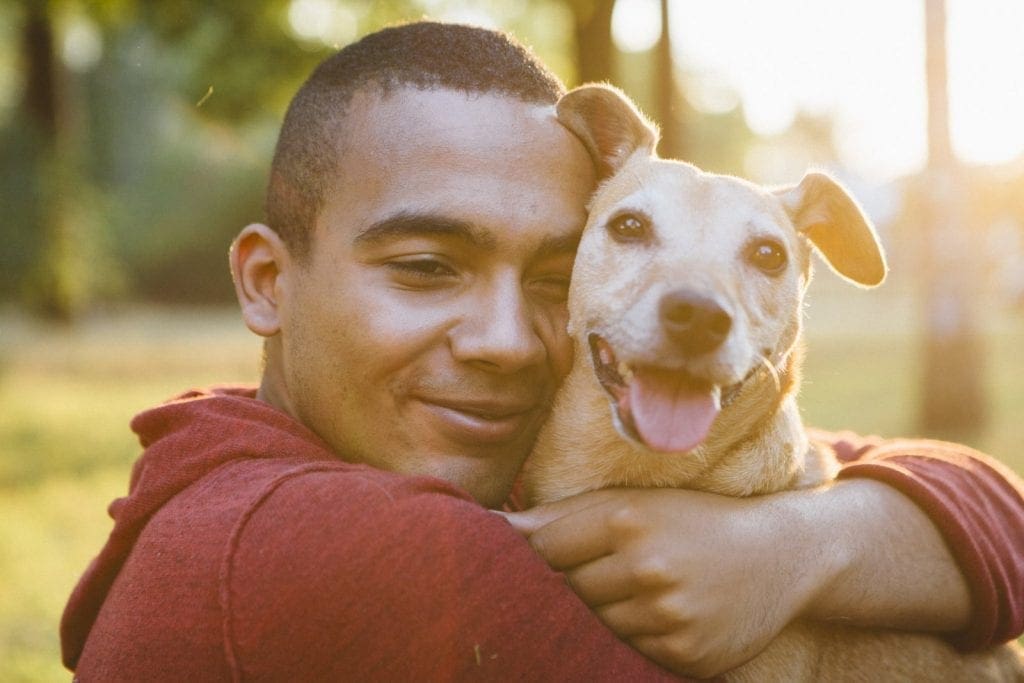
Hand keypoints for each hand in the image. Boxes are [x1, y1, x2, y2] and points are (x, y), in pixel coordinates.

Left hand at [501, 487, 838, 677]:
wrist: (785, 553)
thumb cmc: (697, 518)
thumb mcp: (638, 501)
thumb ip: (567, 514)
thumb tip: (497, 526)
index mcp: (631, 519)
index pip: (546, 547)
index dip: (531, 553)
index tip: (521, 554)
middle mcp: (648, 567)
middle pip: (566, 590)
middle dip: (567, 584)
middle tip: (597, 570)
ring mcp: (668, 616)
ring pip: (593, 625)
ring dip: (597, 614)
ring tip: (634, 589)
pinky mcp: (685, 654)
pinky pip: (628, 651)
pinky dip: (632, 636)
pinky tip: (656, 614)